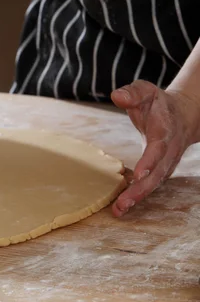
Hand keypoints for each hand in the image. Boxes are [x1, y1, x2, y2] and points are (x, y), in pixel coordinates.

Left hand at [110, 80, 199, 216]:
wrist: (184, 114)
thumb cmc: (158, 104)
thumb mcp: (145, 91)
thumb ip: (132, 93)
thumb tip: (116, 96)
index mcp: (165, 130)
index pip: (158, 147)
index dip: (150, 161)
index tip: (139, 174)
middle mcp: (168, 150)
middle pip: (157, 173)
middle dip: (141, 190)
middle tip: (123, 204)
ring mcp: (167, 162)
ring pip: (155, 183)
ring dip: (138, 197)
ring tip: (119, 210)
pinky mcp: (162, 170)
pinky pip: (151, 185)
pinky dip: (138, 196)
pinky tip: (122, 206)